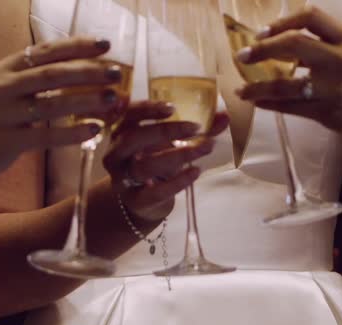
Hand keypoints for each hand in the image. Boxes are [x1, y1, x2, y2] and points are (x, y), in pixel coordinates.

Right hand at [0, 37, 123, 184]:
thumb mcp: (0, 89)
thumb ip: (29, 78)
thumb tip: (71, 68)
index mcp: (3, 68)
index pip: (46, 51)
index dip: (77, 46)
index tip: (105, 44)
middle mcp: (2, 86)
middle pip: (53, 74)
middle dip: (88, 72)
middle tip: (117, 73)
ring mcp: (3, 114)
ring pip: (52, 104)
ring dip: (86, 101)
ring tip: (113, 99)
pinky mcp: (6, 141)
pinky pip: (46, 135)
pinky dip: (73, 133)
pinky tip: (95, 130)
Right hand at [102, 104, 231, 222]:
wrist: (145, 200)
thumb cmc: (157, 161)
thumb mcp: (171, 142)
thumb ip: (196, 129)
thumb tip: (224, 116)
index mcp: (122, 131)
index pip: (129, 114)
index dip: (147, 110)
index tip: (172, 108)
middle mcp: (117, 153)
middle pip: (134, 139)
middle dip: (166, 131)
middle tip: (196, 128)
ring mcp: (123, 178)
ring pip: (145, 165)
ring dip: (178, 155)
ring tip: (205, 148)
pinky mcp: (135, 199)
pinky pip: (155, 192)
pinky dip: (177, 182)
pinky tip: (196, 172)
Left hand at [235, 8, 341, 145]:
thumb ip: (326, 44)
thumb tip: (285, 42)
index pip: (310, 17)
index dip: (282, 21)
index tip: (263, 31)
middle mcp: (339, 59)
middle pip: (293, 44)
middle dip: (262, 49)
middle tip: (243, 55)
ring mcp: (333, 87)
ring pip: (285, 84)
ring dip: (257, 86)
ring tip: (241, 89)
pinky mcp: (328, 111)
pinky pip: (290, 107)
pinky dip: (270, 104)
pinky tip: (258, 102)